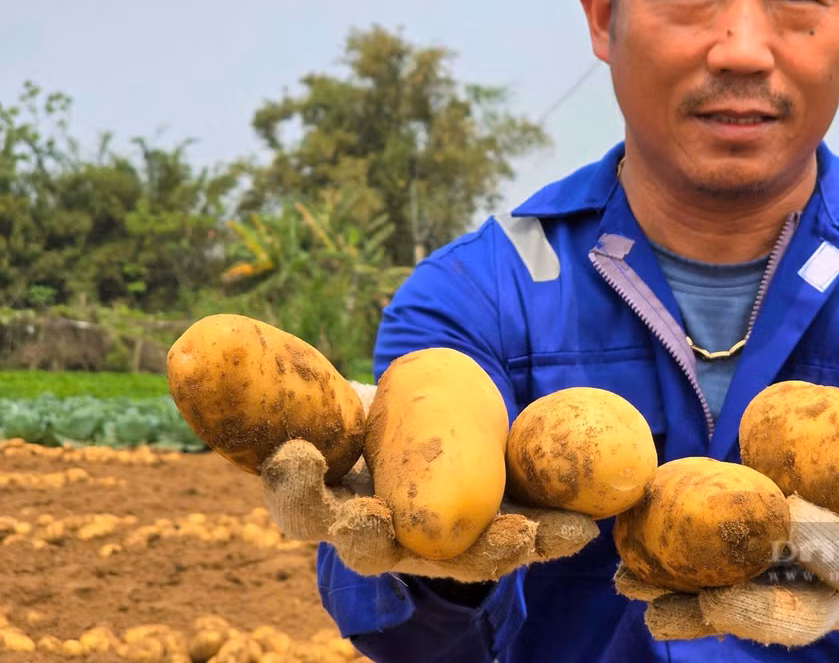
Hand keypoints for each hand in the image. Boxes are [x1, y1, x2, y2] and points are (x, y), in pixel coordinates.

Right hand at [260, 382, 599, 582]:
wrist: (425, 442)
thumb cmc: (372, 416)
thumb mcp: (333, 393)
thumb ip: (289, 377)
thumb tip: (197, 339)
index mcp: (331, 497)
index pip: (296, 503)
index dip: (291, 486)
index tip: (295, 454)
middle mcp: (378, 534)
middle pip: (370, 549)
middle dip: (373, 538)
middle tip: (376, 522)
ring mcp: (434, 546)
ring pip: (456, 559)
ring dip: (488, 548)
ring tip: (522, 535)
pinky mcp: (489, 539)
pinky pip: (518, 542)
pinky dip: (549, 535)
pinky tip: (582, 526)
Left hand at [615, 361, 838, 645]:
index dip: (824, 541)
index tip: (792, 508)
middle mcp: (836, 599)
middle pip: (796, 616)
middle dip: (753, 608)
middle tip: (713, 596)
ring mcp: (795, 606)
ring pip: (744, 619)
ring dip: (693, 613)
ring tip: (645, 597)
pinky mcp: (759, 605)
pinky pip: (716, 608)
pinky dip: (676, 601)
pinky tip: (631, 583)